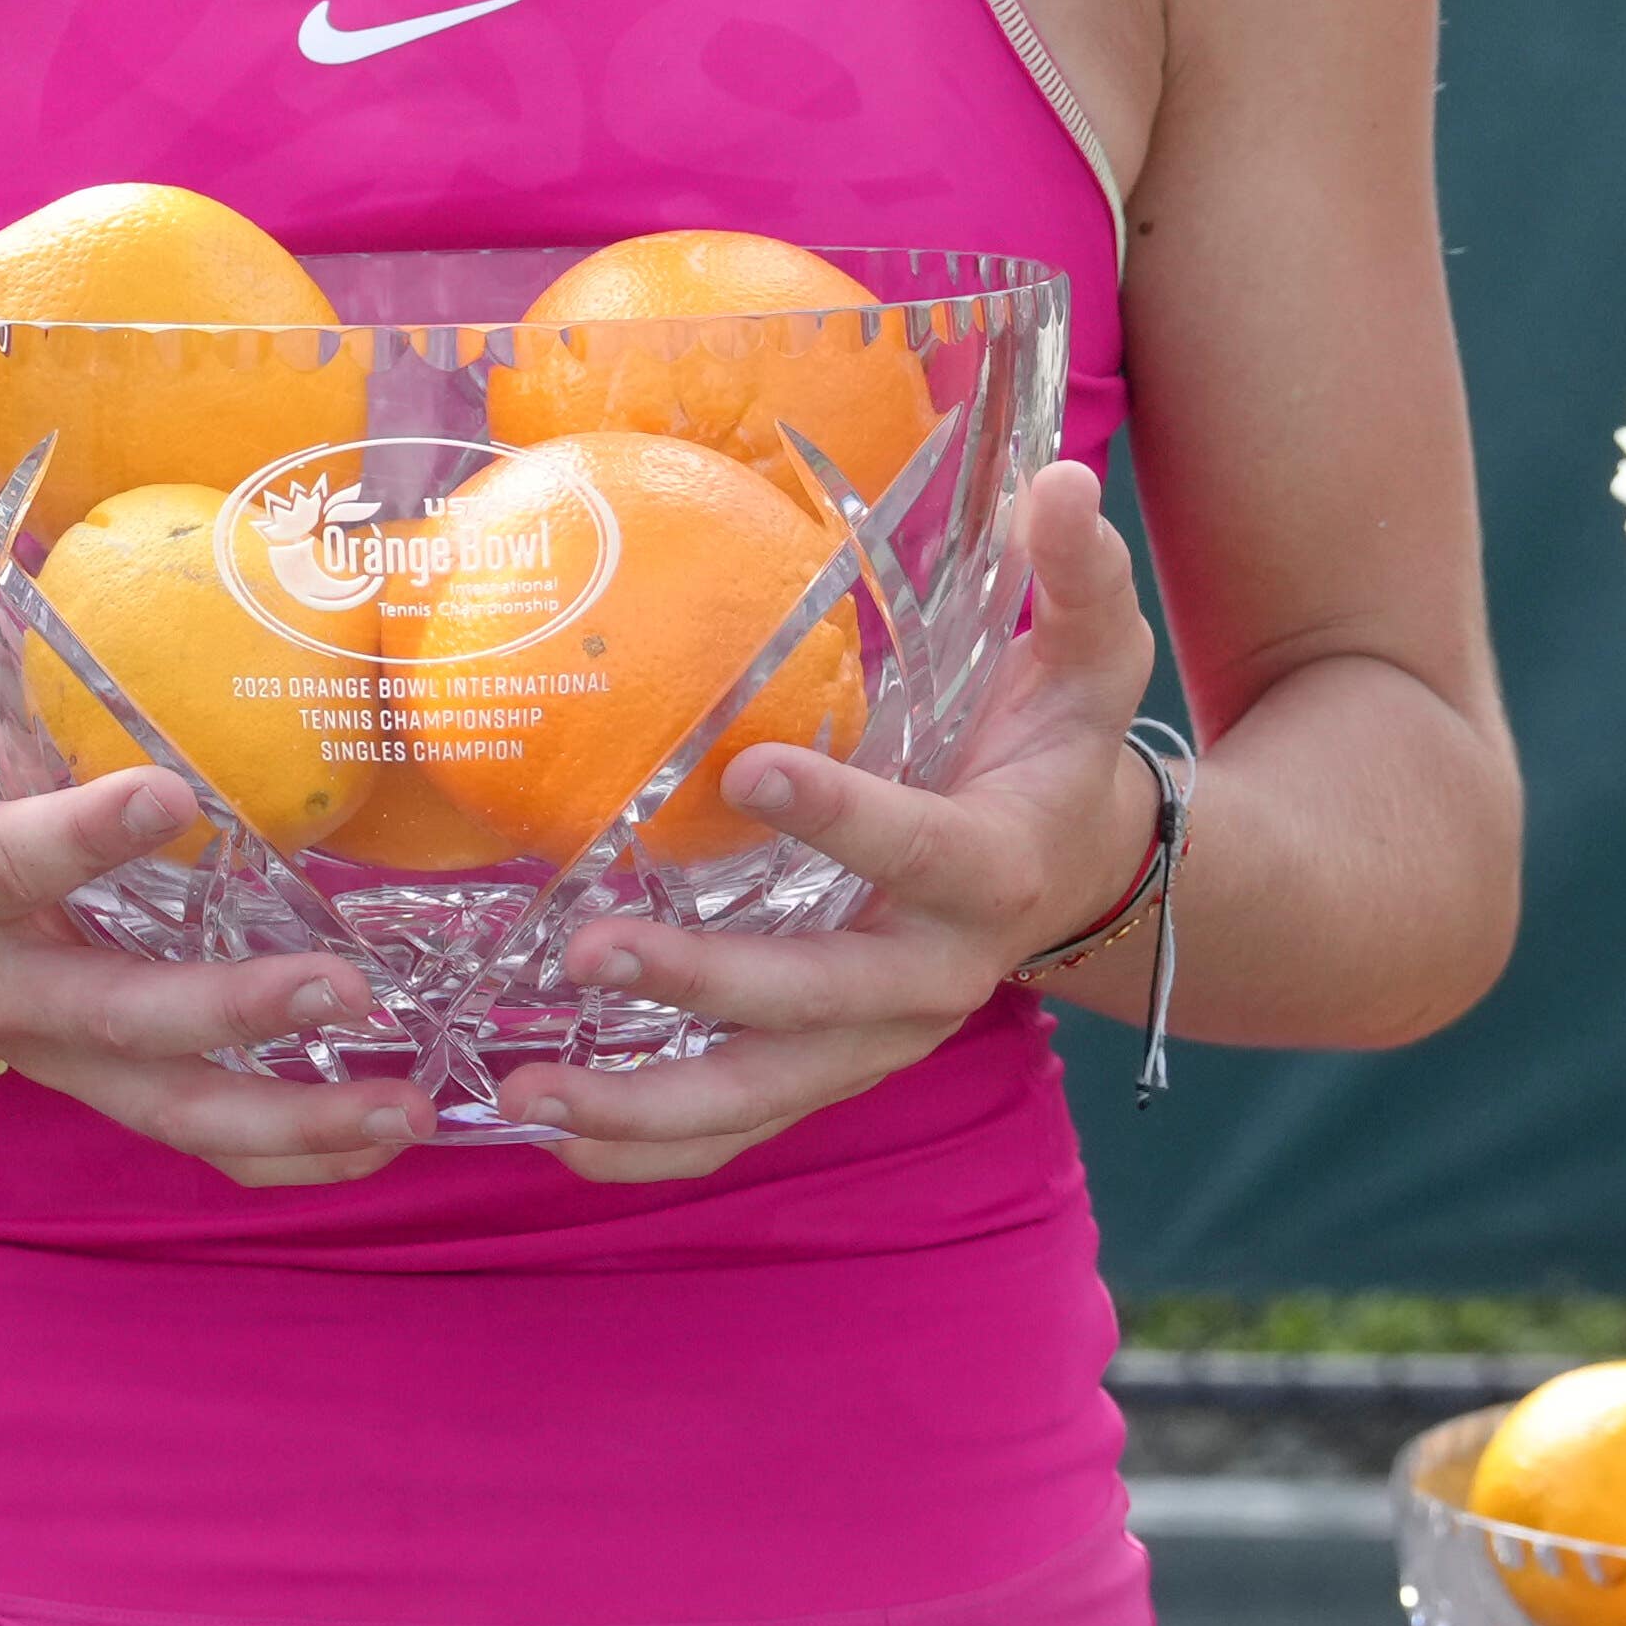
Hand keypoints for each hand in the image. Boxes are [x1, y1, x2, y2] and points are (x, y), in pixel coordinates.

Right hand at [0, 536, 435, 1187]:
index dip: (75, 843)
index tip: (173, 796)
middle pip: (107, 1020)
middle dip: (224, 1014)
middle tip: (343, 985)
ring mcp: (56, 1047)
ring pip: (168, 1107)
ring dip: (288, 1116)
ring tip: (405, 1104)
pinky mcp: (108, 1076)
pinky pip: (199, 1134)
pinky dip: (292, 1150)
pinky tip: (390, 1133)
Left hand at [481, 455, 1162, 1181]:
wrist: (1086, 872)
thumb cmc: (1062, 745)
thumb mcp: (1094, 653)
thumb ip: (1076, 572)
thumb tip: (1064, 480)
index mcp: (996, 868)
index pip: (922, 853)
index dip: (844, 819)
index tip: (746, 772)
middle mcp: (938, 975)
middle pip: (823, 998)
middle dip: (708, 986)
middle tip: (589, 953)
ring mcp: (881, 1036)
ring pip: (770, 1090)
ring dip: (649, 1101)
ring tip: (530, 1093)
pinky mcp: (833, 1064)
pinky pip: (746, 1120)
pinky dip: (655, 1144)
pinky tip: (554, 1139)